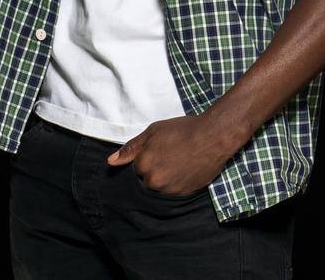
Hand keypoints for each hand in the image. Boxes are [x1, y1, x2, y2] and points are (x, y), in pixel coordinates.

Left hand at [104, 110, 247, 196]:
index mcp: (144, 165)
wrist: (214, 136)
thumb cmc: (184, 130)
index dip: (148, 157)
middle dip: (156, 169)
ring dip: (167, 177)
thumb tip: (110, 162)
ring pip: (161, 186)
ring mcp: (170, 190)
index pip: (137, 168)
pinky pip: (175, 191)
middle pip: (148, 179)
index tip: (161, 149)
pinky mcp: (185, 194)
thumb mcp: (154, 131)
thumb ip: (131, 148)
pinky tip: (187, 168)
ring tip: (181, 161)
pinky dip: (179, 182)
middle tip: (172, 155)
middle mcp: (154, 181)